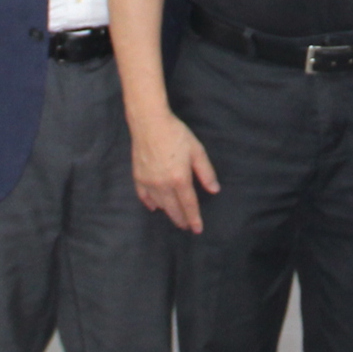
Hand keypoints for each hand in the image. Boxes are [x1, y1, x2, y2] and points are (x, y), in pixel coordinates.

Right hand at [132, 107, 218, 233]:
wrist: (149, 123)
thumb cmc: (176, 134)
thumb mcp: (197, 151)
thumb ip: (206, 172)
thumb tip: (214, 190)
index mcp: (180, 178)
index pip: (189, 204)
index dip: (194, 218)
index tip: (198, 229)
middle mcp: (163, 184)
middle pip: (173, 208)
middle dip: (181, 219)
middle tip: (186, 227)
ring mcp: (149, 182)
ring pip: (159, 204)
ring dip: (168, 212)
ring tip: (174, 216)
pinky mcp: (138, 177)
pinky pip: (143, 196)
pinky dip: (149, 203)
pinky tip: (154, 207)